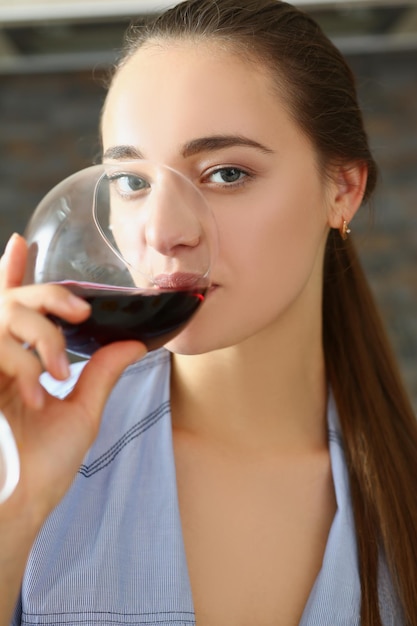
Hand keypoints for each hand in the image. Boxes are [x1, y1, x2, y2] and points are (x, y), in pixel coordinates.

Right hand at [0, 234, 146, 518]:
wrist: (23, 503)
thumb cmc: (45, 463)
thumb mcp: (82, 412)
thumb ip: (101, 372)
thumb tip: (133, 342)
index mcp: (15, 359)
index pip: (8, 303)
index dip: (12, 271)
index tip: (20, 241)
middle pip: (10, 298)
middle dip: (46, 296)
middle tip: (79, 314)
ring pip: (3, 315)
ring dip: (38, 335)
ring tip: (57, 372)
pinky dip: (21, 363)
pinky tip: (35, 389)